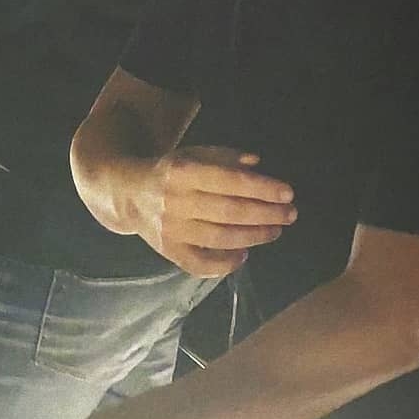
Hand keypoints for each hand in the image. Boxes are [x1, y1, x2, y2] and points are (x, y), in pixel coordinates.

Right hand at [118, 145, 295, 276]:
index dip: (262, 189)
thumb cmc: (170, 172)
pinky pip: (200, 264)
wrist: (128, 194)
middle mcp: (176, 201)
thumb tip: (256, 164)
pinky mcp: (168, 251)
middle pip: (230, 211)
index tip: (288, 193)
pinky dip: (225, 263)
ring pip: (220, 238)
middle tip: (290, 214)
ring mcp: (171, 230)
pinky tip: (243, 255)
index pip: (231, 181)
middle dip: (266, 214)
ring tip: (275, 231)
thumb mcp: (194, 154)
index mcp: (183, 172)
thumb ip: (224, 156)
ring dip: (254, 236)